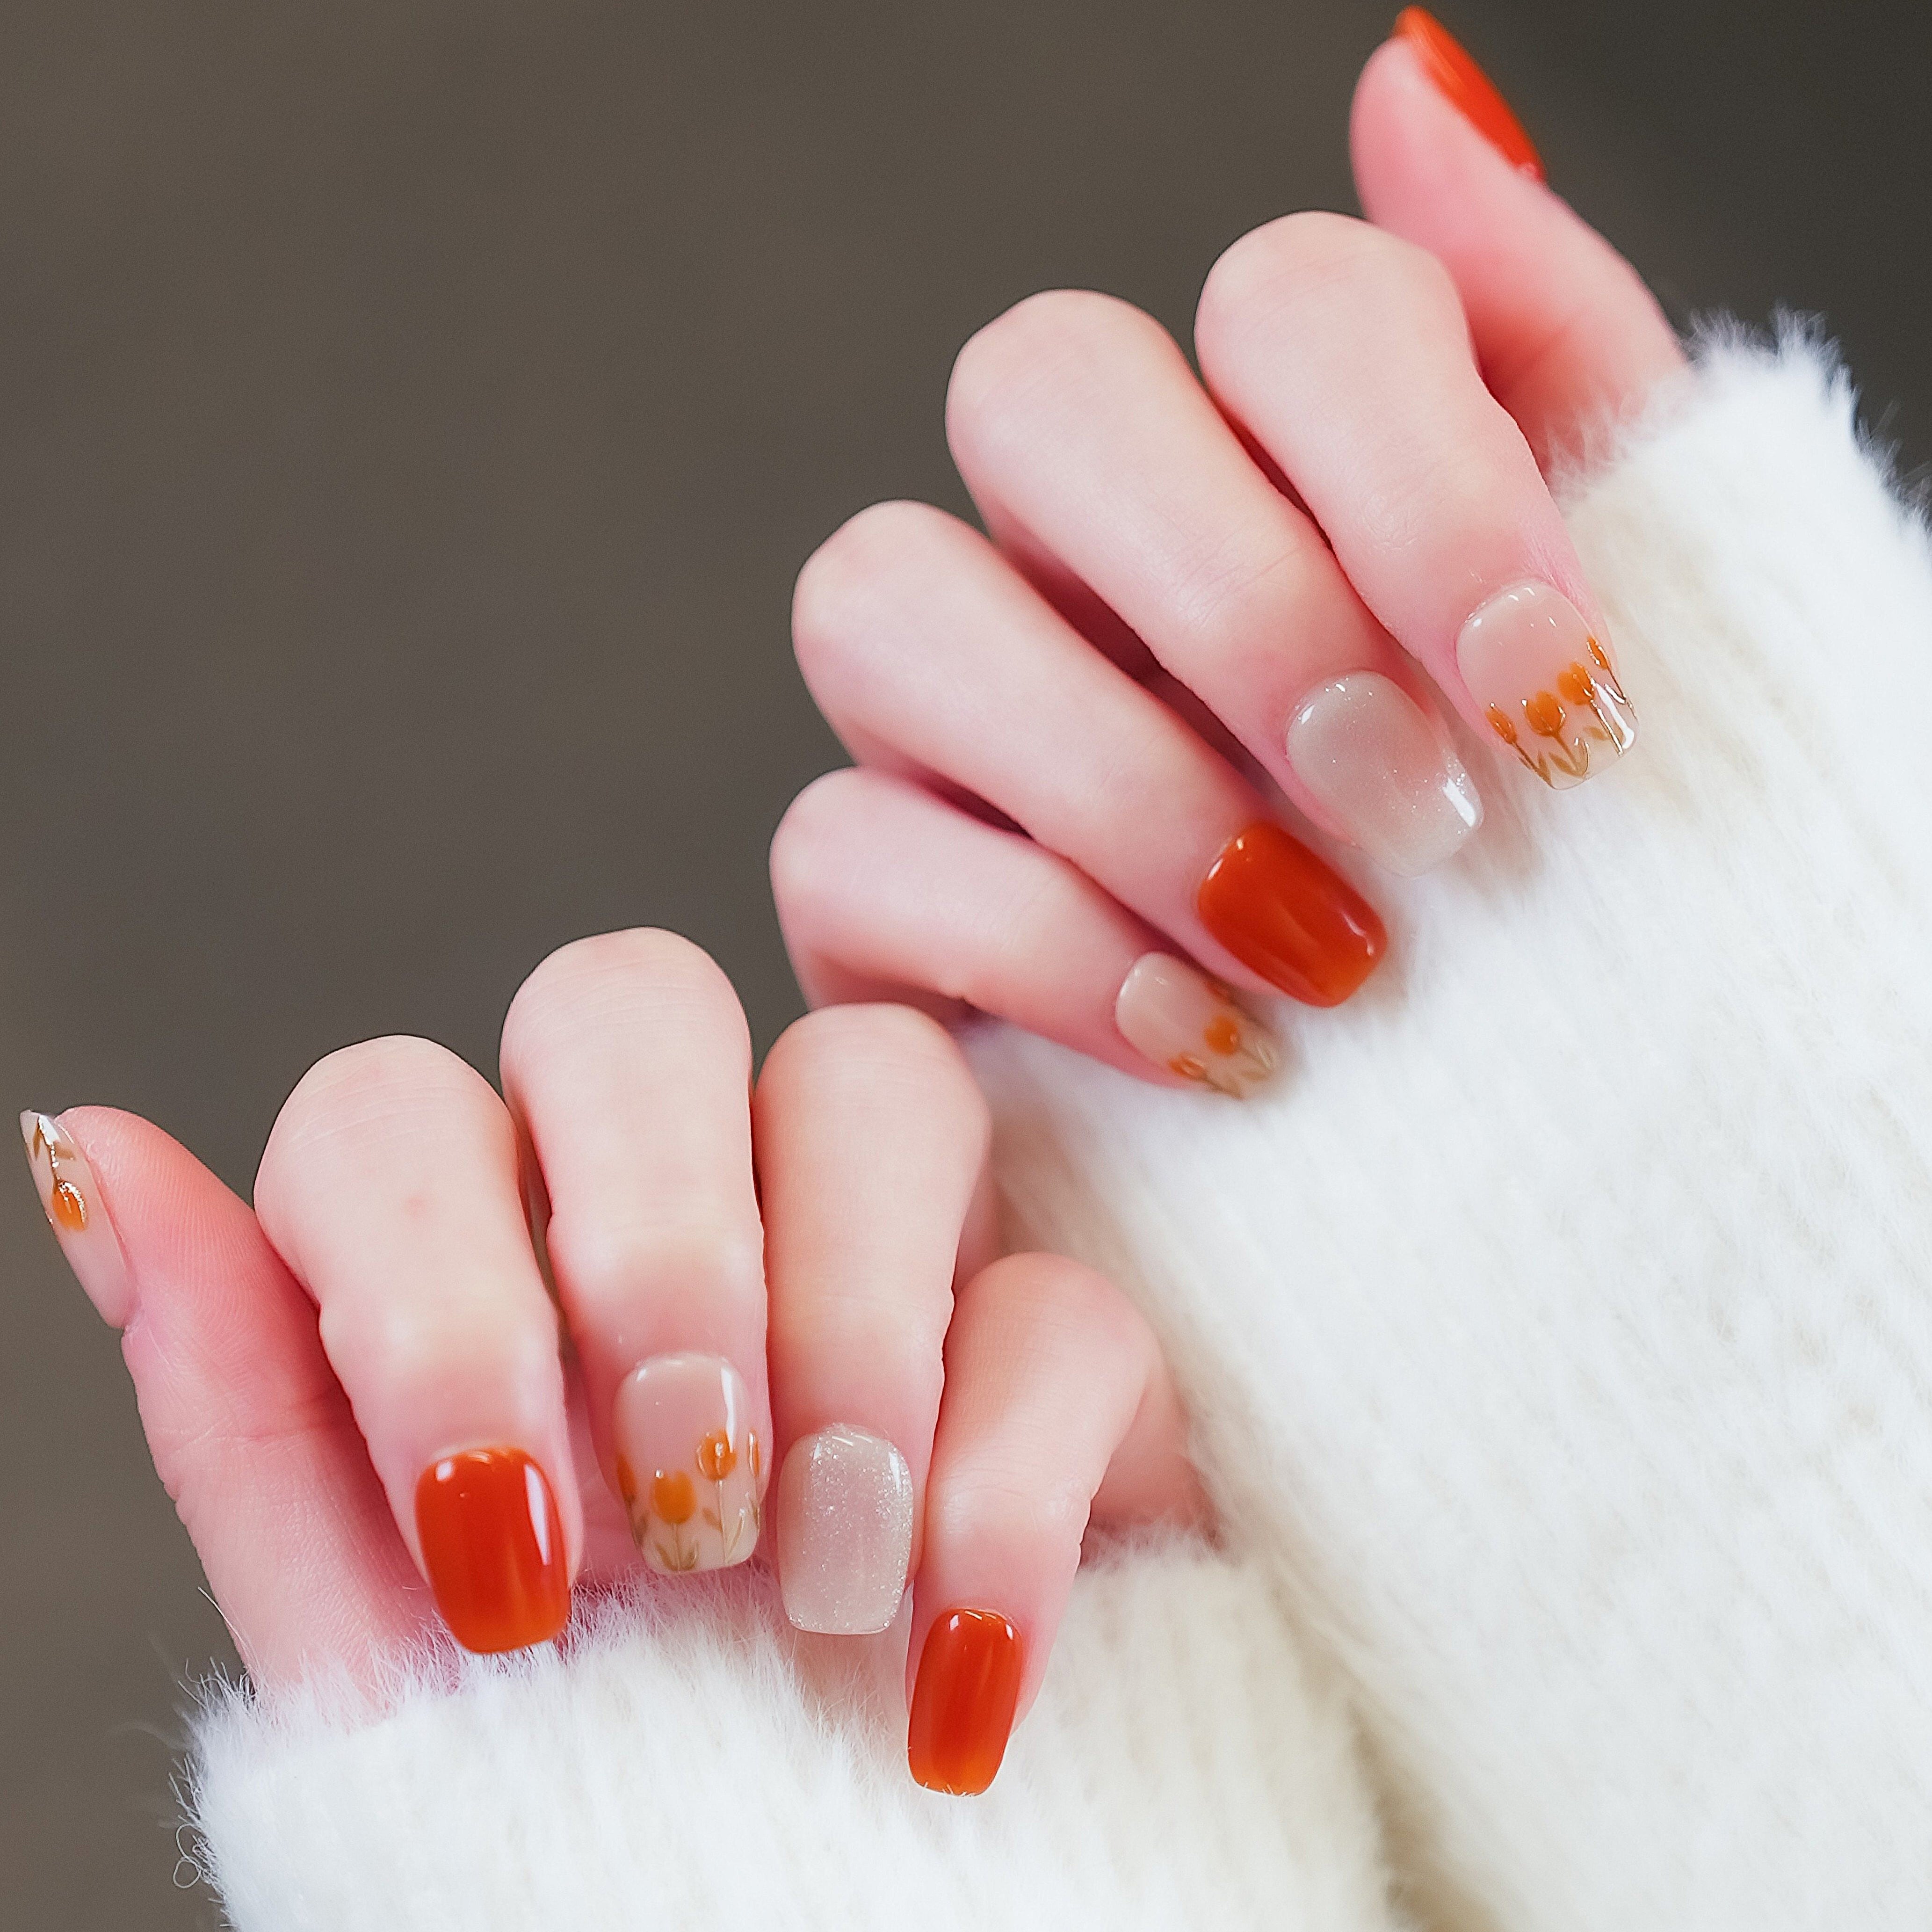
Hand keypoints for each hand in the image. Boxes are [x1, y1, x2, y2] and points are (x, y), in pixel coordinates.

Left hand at [23, 930, 1200, 1794]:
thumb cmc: (571, 1827)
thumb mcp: (377, 1663)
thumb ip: (249, 1409)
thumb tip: (88, 1142)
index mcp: (485, 1280)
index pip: (393, 1109)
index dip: (433, 1284)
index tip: (495, 1557)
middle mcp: (674, 1225)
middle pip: (632, 999)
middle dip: (653, 1236)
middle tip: (673, 1502)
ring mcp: (876, 1265)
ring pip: (874, 1078)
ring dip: (843, 1322)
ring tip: (815, 1584)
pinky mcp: (1053, 1356)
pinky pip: (1067, 1301)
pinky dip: (1001, 1482)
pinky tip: (953, 1670)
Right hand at [772, 11, 1683, 1090]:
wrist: (1442, 1121)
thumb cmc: (1527, 873)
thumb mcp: (1601, 612)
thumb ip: (1537, 348)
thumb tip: (1416, 83)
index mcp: (1269, 439)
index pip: (1289, 303)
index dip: (1418, 481)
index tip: (1554, 699)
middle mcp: (1075, 532)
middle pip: (1041, 385)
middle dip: (1243, 607)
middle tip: (1414, 810)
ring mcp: (944, 701)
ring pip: (884, 594)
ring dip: (1122, 779)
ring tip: (1318, 950)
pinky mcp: (865, 884)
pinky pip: (846, 844)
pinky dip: (1047, 949)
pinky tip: (1209, 1041)